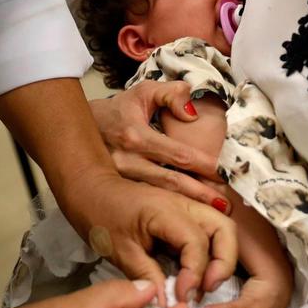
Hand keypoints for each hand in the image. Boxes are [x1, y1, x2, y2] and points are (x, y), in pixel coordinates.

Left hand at [58, 170, 237, 303]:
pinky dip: (211, 253)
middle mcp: (185, 205)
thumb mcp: (120, 251)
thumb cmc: (102, 217)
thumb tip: (167, 305)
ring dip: (221, 258)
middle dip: (223, 263)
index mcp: (166, 211)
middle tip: (205, 289)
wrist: (92, 191)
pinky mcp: (186, 214)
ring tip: (204, 285)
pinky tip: (196, 274)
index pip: (197, 242)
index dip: (195, 272)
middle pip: (225, 229)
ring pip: (223, 228)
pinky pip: (210, 232)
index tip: (182, 295)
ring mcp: (188, 207)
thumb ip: (147, 276)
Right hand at [90, 81, 223, 205]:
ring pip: (160, 196)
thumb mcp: (144, 92)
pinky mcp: (118, 190)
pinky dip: (170, 208)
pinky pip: (148, 201)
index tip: (226, 174)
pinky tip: (188, 215)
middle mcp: (127, 161)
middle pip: (172, 183)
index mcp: (135, 136)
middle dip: (201, 195)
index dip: (204, 166)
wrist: (80, 128)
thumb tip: (192, 114)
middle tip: (227, 206)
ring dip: (188, 206)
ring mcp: (120, 179)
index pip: (178, 155)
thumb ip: (171, 94)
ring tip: (214, 214)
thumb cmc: (119, 110)